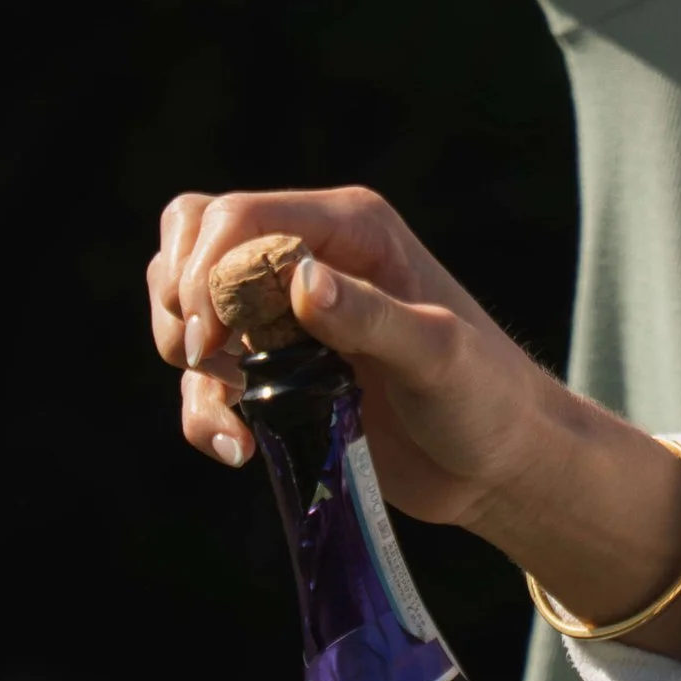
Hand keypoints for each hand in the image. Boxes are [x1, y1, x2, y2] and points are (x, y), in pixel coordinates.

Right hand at [151, 184, 563, 529]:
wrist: (498, 463)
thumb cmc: (487, 397)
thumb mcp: (439, 355)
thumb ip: (372, 318)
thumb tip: (299, 281)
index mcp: (351, 229)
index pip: (239, 217)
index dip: (206, 271)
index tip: (213, 343)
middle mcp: (311, 258)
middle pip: (193, 240)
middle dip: (181, 301)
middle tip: (208, 360)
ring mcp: (288, 315)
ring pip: (187, 305)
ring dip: (188, 363)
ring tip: (235, 418)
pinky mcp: (278, 370)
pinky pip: (206, 374)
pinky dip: (203, 410)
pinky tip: (239, 449)